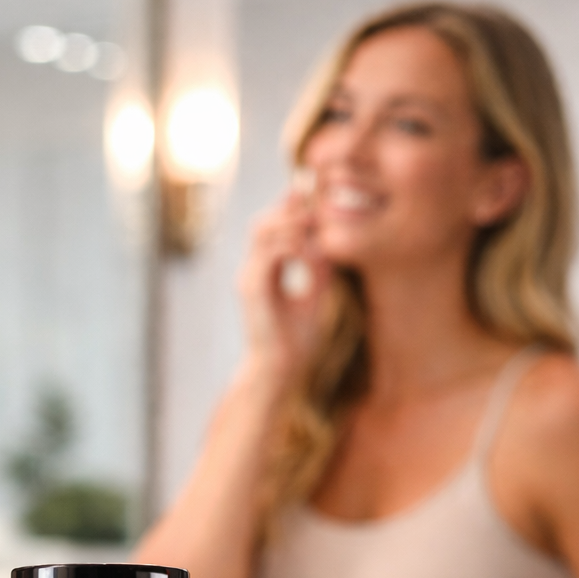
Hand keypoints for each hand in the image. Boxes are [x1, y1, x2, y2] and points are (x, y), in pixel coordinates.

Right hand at [237, 175, 330, 383]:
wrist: (280, 373)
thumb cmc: (296, 344)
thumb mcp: (313, 298)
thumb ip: (318, 271)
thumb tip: (330, 246)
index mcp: (263, 272)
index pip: (272, 228)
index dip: (293, 212)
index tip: (321, 204)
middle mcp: (251, 271)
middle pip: (263, 222)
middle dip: (290, 209)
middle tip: (320, 204)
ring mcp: (248, 278)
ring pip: (262, 231)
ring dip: (292, 222)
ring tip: (318, 222)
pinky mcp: (253, 289)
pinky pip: (270, 253)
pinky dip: (294, 246)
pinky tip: (314, 251)